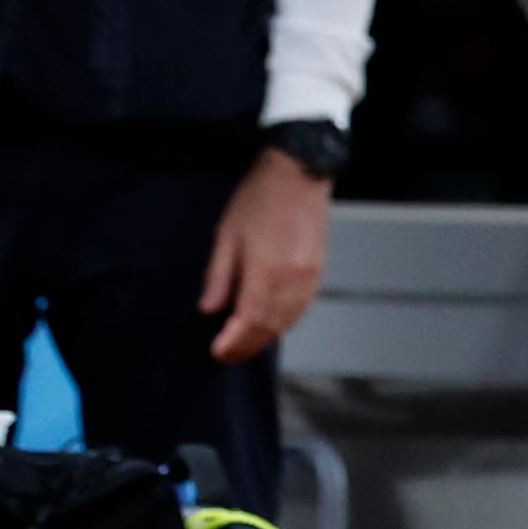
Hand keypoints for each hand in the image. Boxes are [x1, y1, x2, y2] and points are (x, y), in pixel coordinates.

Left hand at [198, 148, 330, 363]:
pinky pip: (301, 309)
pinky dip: (284, 322)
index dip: (232, 342)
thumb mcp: (227, 235)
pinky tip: (271, 323)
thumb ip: (219, 276)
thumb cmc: (259, 199)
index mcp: (266, 272)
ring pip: (287, 322)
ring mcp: (309, 278)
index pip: (248, 322)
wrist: (298, 174)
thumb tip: (209, 308)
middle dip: (247, 346)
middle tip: (228, 354)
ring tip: (245, 343)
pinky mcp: (318, 271)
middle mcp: (291, 281)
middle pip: (269, 328)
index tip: (217, 352)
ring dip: (265, 338)